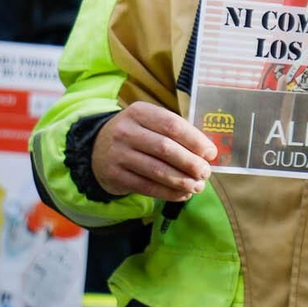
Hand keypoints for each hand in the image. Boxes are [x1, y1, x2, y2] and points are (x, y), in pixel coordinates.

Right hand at [93, 102, 216, 201]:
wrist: (97, 149)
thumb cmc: (138, 135)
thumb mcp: (150, 123)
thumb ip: (176, 133)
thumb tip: (208, 153)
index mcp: (140, 112)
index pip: (172, 125)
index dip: (195, 140)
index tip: (211, 153)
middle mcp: (126, 131)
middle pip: (165, 148)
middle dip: (190, 162)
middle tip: (205, 172)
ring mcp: (118, 154)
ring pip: (156, 170)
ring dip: (181, 181)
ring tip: (198, 186)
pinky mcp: (115, 175)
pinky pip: (146, 186)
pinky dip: (168, 192)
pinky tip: (182, 194)